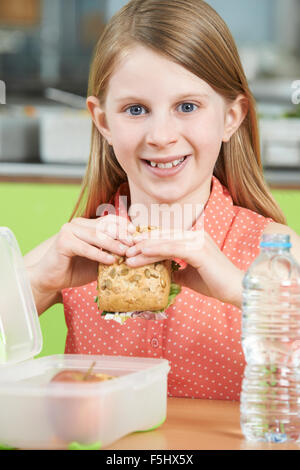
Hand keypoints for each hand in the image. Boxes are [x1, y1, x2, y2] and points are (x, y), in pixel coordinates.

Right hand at [29, 215, 135, 294]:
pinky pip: (86, 247)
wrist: (51, 280)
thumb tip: (134, 252)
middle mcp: (78, 224)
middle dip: (122, 235)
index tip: (136, 236)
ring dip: (113, 244)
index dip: (124, 226)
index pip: (110, 220)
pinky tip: (111, 261)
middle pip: (105, 226)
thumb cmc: (75, 270)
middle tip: (134, 246)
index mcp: (87, 225)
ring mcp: (69, 230)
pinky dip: (99, 254)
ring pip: (97, 235)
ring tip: (125, 253)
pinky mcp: (63, 241)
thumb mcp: (98, 260)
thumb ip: (111, 253)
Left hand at [125, 228, 243, 307]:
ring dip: (144, 247)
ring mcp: (198, 241)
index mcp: (194, 239)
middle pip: (163, 236)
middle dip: (142, 242)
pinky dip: (156, 250)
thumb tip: (164, 274)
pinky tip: (142, 253)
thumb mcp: (190, 276)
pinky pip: (172, 248)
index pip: (167, 237)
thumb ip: (177, 271)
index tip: (131, 247)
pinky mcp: (199, 250)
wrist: (236, 290)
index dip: (148, 241)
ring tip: (128, 254)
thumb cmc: (215, 284)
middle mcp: (196, 235)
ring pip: (165, 241)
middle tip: (124, 249)